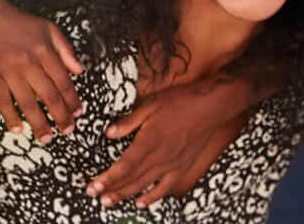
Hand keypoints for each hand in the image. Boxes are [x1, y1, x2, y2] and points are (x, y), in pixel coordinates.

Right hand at [0, 0, 82, 143]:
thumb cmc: (20, 24)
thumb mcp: (48, 29)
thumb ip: (66, 50)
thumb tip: (79, 71)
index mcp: (44, 50)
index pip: (63, 81)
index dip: (72, 100)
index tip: (78, 114)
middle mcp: (28, 62)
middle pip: (48, 96)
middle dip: (60, 117)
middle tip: (68, 131)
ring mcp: (8, 70)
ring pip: (27, 102)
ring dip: (38, 123)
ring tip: (47, 138)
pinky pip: (2, 101)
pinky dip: (10, 116)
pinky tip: (18, 128)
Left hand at [86, 77, 254, 207]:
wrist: (211, 106)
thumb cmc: (180, 102)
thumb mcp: (150, 105)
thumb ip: (128, 121)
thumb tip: (108, 133)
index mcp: (149, 142)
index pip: (124, 166)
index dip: (107, 178)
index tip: (92, 186)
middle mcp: (160, 158)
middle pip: (131, 179)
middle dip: (111, 189)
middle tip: (94, 196)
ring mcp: (172, 165)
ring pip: (145, 185)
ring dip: (125, 195)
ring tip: (108, 202)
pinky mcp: (182, 167)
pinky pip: (165, 187)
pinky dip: (152, 197)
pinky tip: (140, 202)